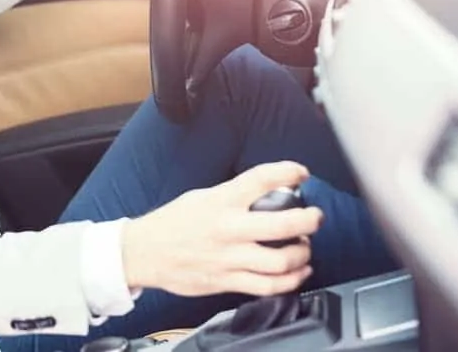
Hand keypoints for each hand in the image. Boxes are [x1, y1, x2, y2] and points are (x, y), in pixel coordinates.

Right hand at [121, 161, 323, 296]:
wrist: (143, 252)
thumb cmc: (171, 224)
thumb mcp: (201, 198)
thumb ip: (233, 197)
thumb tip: (267, 194)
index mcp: (220, 201)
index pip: (262, 178)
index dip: (289, 171)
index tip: (301, 173)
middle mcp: (228, 228)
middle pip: (284, 224)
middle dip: (310, 220)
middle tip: (315, 217)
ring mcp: (228, 258)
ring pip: (282, 261)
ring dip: (303, 254)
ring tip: (304, 248)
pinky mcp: (226, 281)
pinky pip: (268, 286)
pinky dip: (291, 281)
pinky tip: (296, 273)